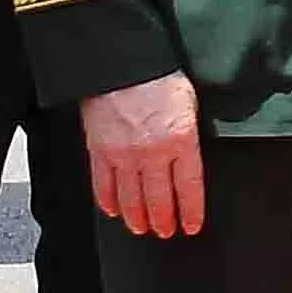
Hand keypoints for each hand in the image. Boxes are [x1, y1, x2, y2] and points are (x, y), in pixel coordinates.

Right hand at [83, 74, 207, 240]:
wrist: (121, 60)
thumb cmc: (160, 75)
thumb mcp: (190, 103)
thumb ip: (191, 135)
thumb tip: (192, 158)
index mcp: (181, 140)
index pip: (190, 188)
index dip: (191, 212)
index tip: (191, 227)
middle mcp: (152, 153)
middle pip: (159, 200)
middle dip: (164, 221)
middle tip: (166, 232)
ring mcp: (123, 154)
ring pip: (131, 199)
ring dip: (137, 218)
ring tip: (142, 228)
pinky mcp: (99, 150)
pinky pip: (102, 185)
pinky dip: (108, 202)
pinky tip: (114, 211)